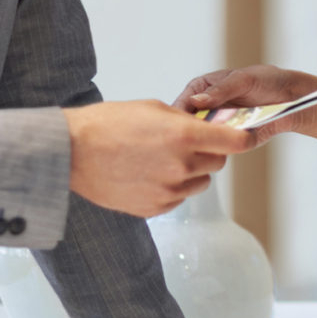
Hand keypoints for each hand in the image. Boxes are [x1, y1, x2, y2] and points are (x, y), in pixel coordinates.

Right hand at [63, 101, 254, 217]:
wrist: (71, 152)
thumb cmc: (108, 124)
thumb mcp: (152, 109)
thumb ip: (184, 120)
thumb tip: (202, 126)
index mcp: (184, 136)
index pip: (235, 142)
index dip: (243, 138)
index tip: (244, 136)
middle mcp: (182, 166)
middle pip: (217, 163)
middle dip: (210, 151)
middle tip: (189, 143)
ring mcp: (169, 190)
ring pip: (199, 183)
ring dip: (191, 172)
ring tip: (162, 159)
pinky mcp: (155, 208)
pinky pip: (178, 197)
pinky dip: (171, 187)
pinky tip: (147, 174)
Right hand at [173, 65, 316, 140]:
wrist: (290, 98)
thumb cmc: (266, 81)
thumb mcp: (244, 79)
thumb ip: (222, 89)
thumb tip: (198, 99)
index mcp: (203, 89)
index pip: (182, 103)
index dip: (177, 116)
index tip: (176, 126)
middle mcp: (207, 109)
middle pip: (188, 126)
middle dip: (187, 134)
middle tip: (191, 140)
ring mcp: (217, 126)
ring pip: (202, 140)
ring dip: (203, 145)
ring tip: (208, 146)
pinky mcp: (230, 139)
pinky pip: (220, 149)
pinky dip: (221, 150)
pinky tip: (222, 150)